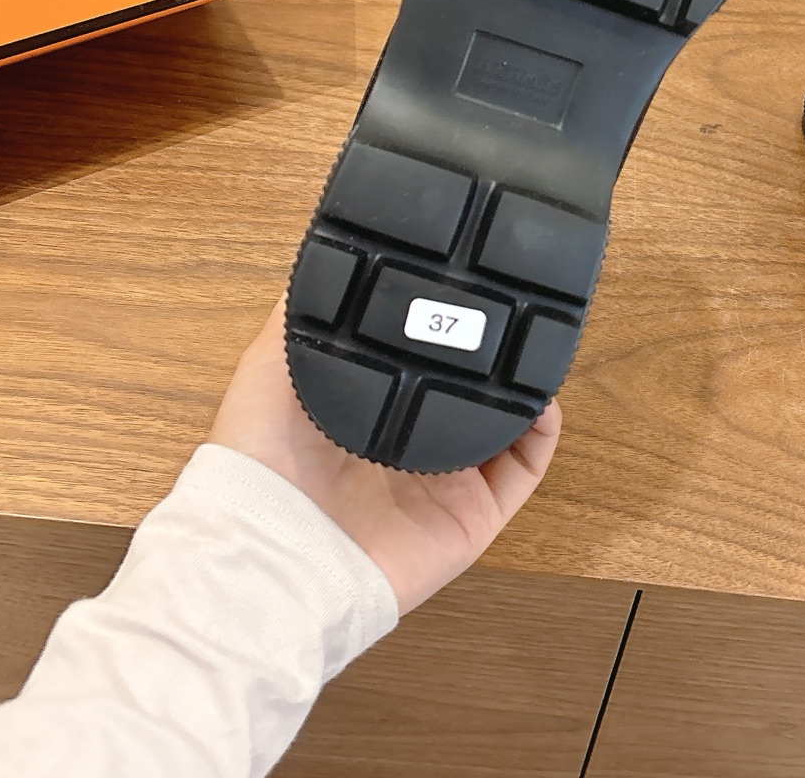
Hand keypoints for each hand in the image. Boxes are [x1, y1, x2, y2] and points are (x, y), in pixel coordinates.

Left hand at [210, 297, 560, 613]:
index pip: (420, 362)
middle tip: (513, 310)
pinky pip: (524, 470)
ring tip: (537, 345)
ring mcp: (446, 483)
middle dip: (492, 354)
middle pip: (468, 391)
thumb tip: (331, 255)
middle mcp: (409, 444)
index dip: (445, 328)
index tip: (464, 286)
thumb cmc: (262, 458)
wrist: (274, 550)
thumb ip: (303, 314)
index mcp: (368, 411)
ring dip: (524, 387)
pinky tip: (542, 397)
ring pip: (505, 426)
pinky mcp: (474, 516)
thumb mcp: (268, 364)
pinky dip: (542, 433)